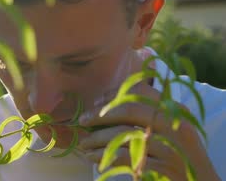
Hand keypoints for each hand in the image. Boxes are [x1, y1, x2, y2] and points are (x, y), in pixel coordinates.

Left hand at [77, 82, 219, 179]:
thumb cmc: (176, 153)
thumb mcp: (168, 128)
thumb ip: (145, 115)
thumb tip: (101, 106)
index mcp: (174, 110)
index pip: (142, 91)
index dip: (115, 94)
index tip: (97, 103)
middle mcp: (174, 125)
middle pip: (130, 110)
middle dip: (101, 114)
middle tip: (82, 120)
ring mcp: (170, 146)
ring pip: (124, 134)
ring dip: (97, 138)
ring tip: (84, 144)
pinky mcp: (163, 168)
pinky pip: (125, 157)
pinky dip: (104, 156)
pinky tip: (93, 157)